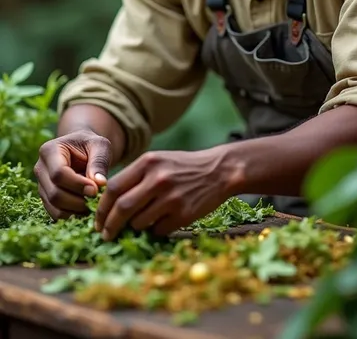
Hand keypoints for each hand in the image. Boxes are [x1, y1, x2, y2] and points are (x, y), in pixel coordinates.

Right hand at [34, 129, 111, 219]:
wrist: (82, 149)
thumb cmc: (91, 145)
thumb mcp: (100, 146)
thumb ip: (99, 162)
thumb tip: (100, 184)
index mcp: (50, 151)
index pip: (59, 174)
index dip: (78, 185)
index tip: (96, 189)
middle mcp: (40, 169)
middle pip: (55, 194)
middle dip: (78, 201)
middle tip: (97, 199)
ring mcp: (41, 185)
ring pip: (54, 207)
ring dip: (76, 211)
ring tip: (93, 203)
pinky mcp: (46, 198)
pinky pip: (55, 214)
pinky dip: (72, 215)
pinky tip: (86, 208)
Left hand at [94, 149, 227, 240]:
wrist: (219, 170)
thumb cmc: (183, 167)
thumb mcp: (158, 161)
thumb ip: (135, 178)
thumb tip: (108, 204)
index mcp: (148, 163)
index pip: (113, 188)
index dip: (101, 208)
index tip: (97, 221)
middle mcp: (158, 178)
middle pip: (122, 208)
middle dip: (109, 225)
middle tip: (105, 235)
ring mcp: (171, 197)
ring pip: (139, 222)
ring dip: (135, 228)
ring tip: (141, 223)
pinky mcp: (183, 213)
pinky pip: (158, 230)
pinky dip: (155, 230)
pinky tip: (162, 222)